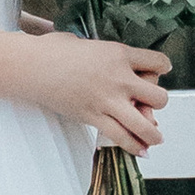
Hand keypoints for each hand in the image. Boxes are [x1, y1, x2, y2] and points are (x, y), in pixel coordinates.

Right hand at [17, 29, 171, 152]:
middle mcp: (118, 78)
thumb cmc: (55, 50)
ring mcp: (106, 100)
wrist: (32, 66)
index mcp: (119, 54)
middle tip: (151, 105)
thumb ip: (107, 54)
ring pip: (144, 124)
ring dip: (153, 133)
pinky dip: (133, 146)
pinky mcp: (93, 117)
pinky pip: (121, 136)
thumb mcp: (89, 43)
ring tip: (156, 138)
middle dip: (159, 102)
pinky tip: (141, 150)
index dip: (162, 68)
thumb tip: (113, 61)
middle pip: (158, 96)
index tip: (159, 72)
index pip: (158, 63)